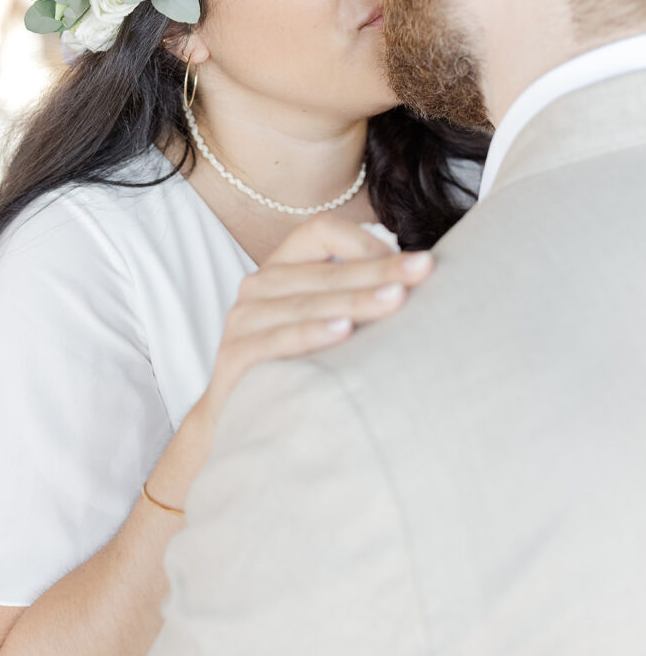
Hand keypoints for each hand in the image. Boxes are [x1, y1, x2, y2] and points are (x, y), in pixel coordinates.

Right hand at [207, 216, 432, 410]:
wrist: (247, 423)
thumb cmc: (301, 364)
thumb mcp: (329, 320)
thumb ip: (359, 293)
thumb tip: (421, 273)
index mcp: (283, 265)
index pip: (322, 231)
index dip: (367, 242)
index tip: (412, 263)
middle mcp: (258, 285)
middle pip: (324, 270)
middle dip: (379, 271)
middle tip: (423, 270)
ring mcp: (243, 319)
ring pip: (306, 303)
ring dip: (355, 300)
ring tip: (396, 299)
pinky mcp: (233, 355)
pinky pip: (276, 340)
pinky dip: (311, 333)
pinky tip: (344, 331)